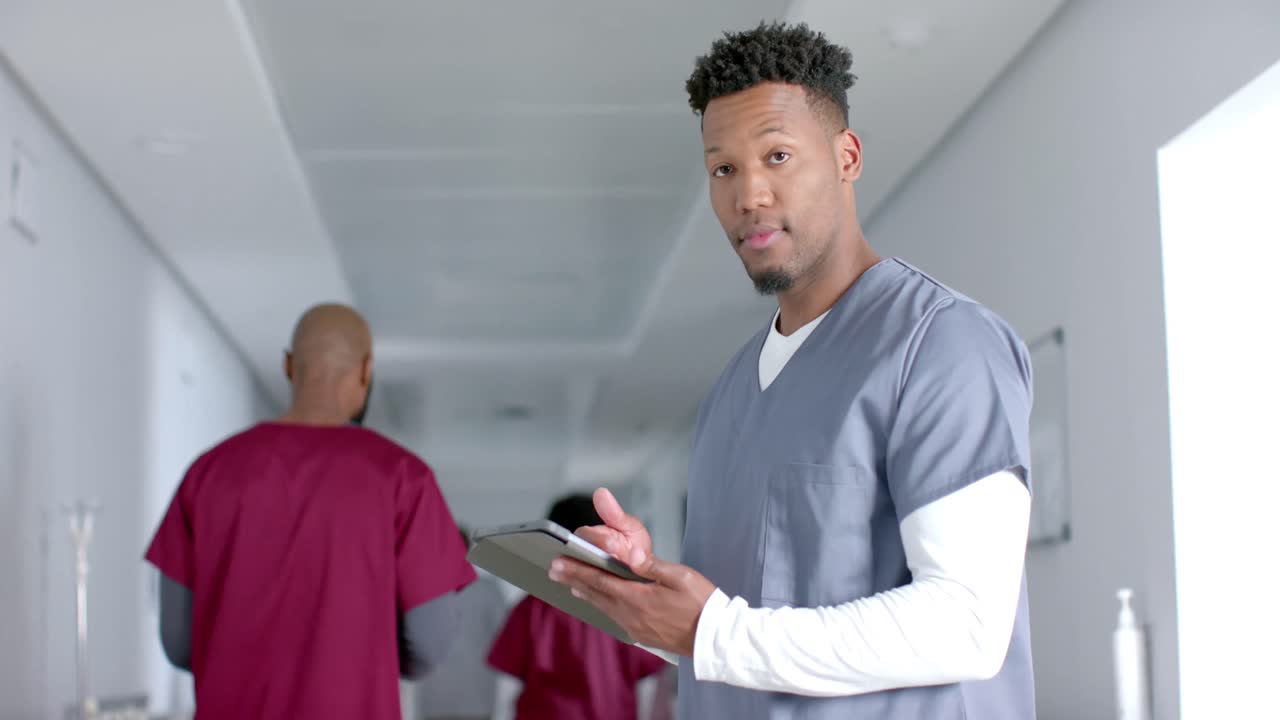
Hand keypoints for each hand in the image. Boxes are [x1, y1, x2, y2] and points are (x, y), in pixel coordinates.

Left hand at [550, 487, 715, 656]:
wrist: (714, 638)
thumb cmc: (701, 603)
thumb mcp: (680, 576)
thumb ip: (652, 565)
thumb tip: (630, 555)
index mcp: (638, 597)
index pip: (600, 580)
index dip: (577, 570)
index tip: (557, 563)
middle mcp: (631, 614)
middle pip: (596, 594)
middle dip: (574, 580)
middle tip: (553, 571)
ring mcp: (635, 627)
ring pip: (604, 607)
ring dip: (586, 594)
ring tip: (572, 585)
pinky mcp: (642, 635)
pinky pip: (615, 618)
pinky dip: (603, 607)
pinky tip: (601, 603)